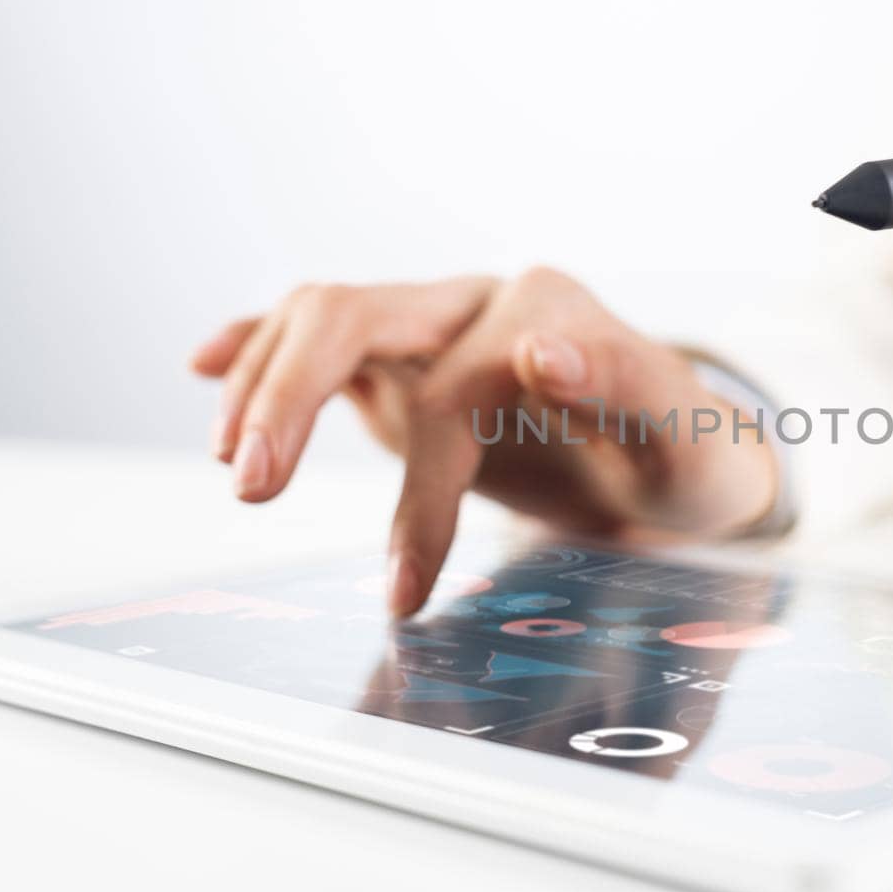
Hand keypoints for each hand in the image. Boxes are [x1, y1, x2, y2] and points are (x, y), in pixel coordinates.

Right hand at [189, 269, 777, 615]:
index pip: (452, 391)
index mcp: (547, 310)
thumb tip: (539, 352)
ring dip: (266, 385)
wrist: (683, 459)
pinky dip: (261, 346)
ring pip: (323, 319)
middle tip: (251, 491)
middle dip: (292, 396)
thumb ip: (625, 384)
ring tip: (236, 471)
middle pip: (355, 316)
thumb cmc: (685, 459)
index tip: (405, 588)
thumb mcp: (687, 439)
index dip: (422, 491)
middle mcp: (481, 303)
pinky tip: (206, 365)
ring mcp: (438, 324)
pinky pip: (320, 334)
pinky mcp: (410, 357)